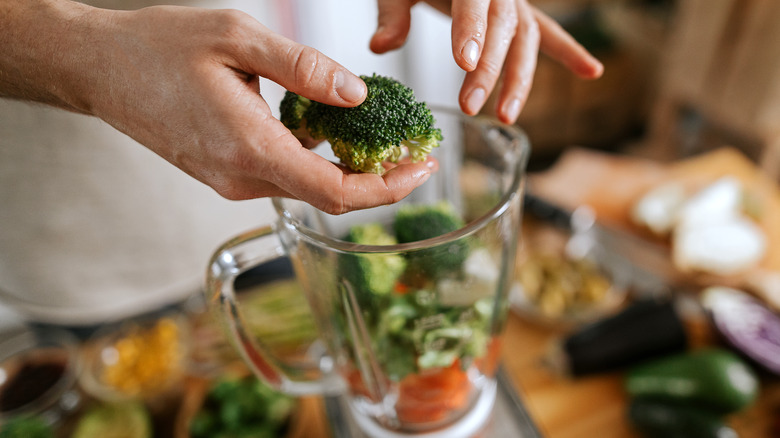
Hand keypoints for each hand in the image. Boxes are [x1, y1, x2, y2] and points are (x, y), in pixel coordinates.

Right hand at [1, 1, 435, 214]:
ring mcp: (230, 181)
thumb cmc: (158, 46)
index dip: (389, 187)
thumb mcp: (237, 37)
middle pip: (329, 197)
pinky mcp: (224, 174)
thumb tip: (357, 95)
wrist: (98, 68)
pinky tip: (329, 129)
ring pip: (308, 187)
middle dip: (380, 179)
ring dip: (349, 169)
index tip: (424, 166)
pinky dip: (316, 160)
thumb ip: (304, 68)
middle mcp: (241, 177)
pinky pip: (284, 176)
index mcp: (249, 147)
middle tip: (414, 147)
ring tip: (381, 134)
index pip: (337, 192)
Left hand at [369, 0, 603, 123]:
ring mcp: (515, 2)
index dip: (470, 30)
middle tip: (471, 105)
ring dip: (519, 80)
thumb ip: (392, 14)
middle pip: (502, 29)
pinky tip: (591, 70)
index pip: (473, 2)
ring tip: (507, 115)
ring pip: (526, 40)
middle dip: (488, 70)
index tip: (464, 61)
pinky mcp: (523, 15)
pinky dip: (569, 52)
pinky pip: (549, 34)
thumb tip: (380, 47)